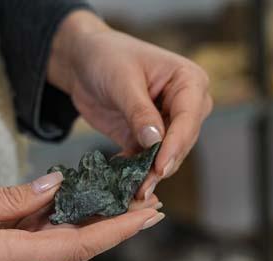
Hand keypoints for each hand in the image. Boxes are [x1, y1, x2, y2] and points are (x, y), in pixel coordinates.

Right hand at [0, 172, 163, 260]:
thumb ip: (12, 198)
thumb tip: (56, 185)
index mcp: (6, 259)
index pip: (78, 244)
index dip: (119, 230)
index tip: (150, 215)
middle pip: (73, 245)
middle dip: (112, 224)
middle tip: (147, 200)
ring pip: (52, 245)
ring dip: (82, 222)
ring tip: (115, 197)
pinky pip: (30, 246)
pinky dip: (51, 225)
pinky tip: (65, 204)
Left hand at [48, 11, 212, 198]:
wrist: (83, 62)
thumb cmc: (107, 57)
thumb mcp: (122, 81)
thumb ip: (139, 112)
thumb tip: (155, 142)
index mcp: (189, 82)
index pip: (188, 119)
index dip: (175, 145)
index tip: (161, 167)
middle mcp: (185, 105)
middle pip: (181, 142)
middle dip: (163, 165)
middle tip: (144, 188)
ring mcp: (167, 124)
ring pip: (166, 156)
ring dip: (150, 174)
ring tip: (134, 192)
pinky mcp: (146, 139)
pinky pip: (146, 161)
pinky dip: (136, 173)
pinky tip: (122, 183)